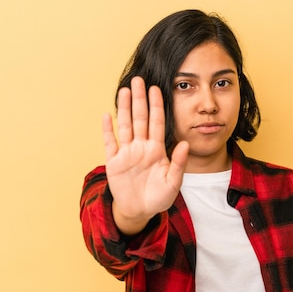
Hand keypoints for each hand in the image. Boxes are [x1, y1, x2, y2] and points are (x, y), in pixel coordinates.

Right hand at [103, 76, 188, 234]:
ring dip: (125, 108)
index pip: (157, 123)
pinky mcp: (114, 162)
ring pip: (125, 125)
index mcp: (157, 150)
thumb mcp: (173, 182)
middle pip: (140, 118)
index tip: (156, 89)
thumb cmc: (159, 197)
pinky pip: (110, 142)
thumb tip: (185, 144)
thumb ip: (178, 163)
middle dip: (140, 99)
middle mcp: (141, 147)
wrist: (140, 211)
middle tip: (138, 80)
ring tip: (124, 90)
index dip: (156, 106)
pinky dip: (108, 129)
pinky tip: (107, 115)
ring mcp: (127, 153)